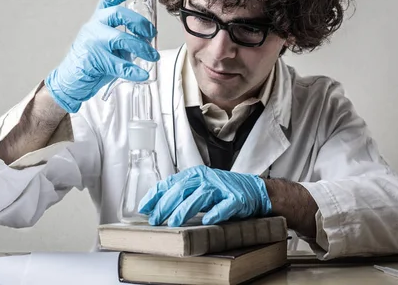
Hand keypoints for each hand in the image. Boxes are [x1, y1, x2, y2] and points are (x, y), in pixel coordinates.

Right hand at [45, 0, 158, 112]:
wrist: (70, 81)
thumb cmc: (92, 62)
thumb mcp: (106, 44)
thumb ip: (124, 38)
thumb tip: (147, 41)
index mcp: (97, 20)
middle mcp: (93, 27)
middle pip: (118, 13)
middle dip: (139, 22)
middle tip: (151, 33)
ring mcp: (92, 43)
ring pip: (121, 38)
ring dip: (142, 48)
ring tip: (153, 56)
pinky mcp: (94, 61)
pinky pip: (119, 64)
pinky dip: (133, 71)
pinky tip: (142, 74)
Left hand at [138, 165, 271, 226]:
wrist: (254, 190)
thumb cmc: (223, 191)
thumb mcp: (199, 187)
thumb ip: (181, 193)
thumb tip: (156, 206)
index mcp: (195, 175)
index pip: (170, 182)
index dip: (155, 195)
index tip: (143, 208)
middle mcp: (206, 178)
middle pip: (182, 189)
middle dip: (166, 205)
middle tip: (155, 220)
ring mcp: (221, 188)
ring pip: (199, 196)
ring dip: (185, 210)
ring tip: (174, 222)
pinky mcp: (236, 199)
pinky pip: (225, 205)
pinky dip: (216, 212)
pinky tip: (208, 219)